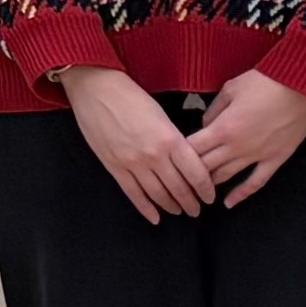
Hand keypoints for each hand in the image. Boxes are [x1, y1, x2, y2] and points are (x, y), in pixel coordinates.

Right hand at [58, 65, 214, 223]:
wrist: (96, 89)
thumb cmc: (130, 95)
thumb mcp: (161, 114)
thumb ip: (174, 140)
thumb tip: (185, 160)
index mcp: (170, 140)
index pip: (196, 174)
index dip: (206, 189)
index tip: (209, 197)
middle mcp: (154, 156)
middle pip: (179, 188)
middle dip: (191, 202)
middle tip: (196, 209)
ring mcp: (132, 164)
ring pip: (158, 195)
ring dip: (171, 206)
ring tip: (179, 211)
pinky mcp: (114, 167)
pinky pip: (133, 194)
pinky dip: (146, 208)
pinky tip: (155, 217)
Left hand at [179, 72, 305, 205]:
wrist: (302, 86)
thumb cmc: (265, 82)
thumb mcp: (231, 88)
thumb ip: (214, 110)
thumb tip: (204, 125)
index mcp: (223, 128)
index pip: (192, 149)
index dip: (178, 156)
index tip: (170, 160)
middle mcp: (237, 146)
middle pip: (205, 167)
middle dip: (189, 174)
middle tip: (178, 180)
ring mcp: (257, 155)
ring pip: (226, 176)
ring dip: (210, 184)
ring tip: (196, 190)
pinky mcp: (276, 159)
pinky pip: (256, 182)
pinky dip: (241, 195)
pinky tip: (229, 204)